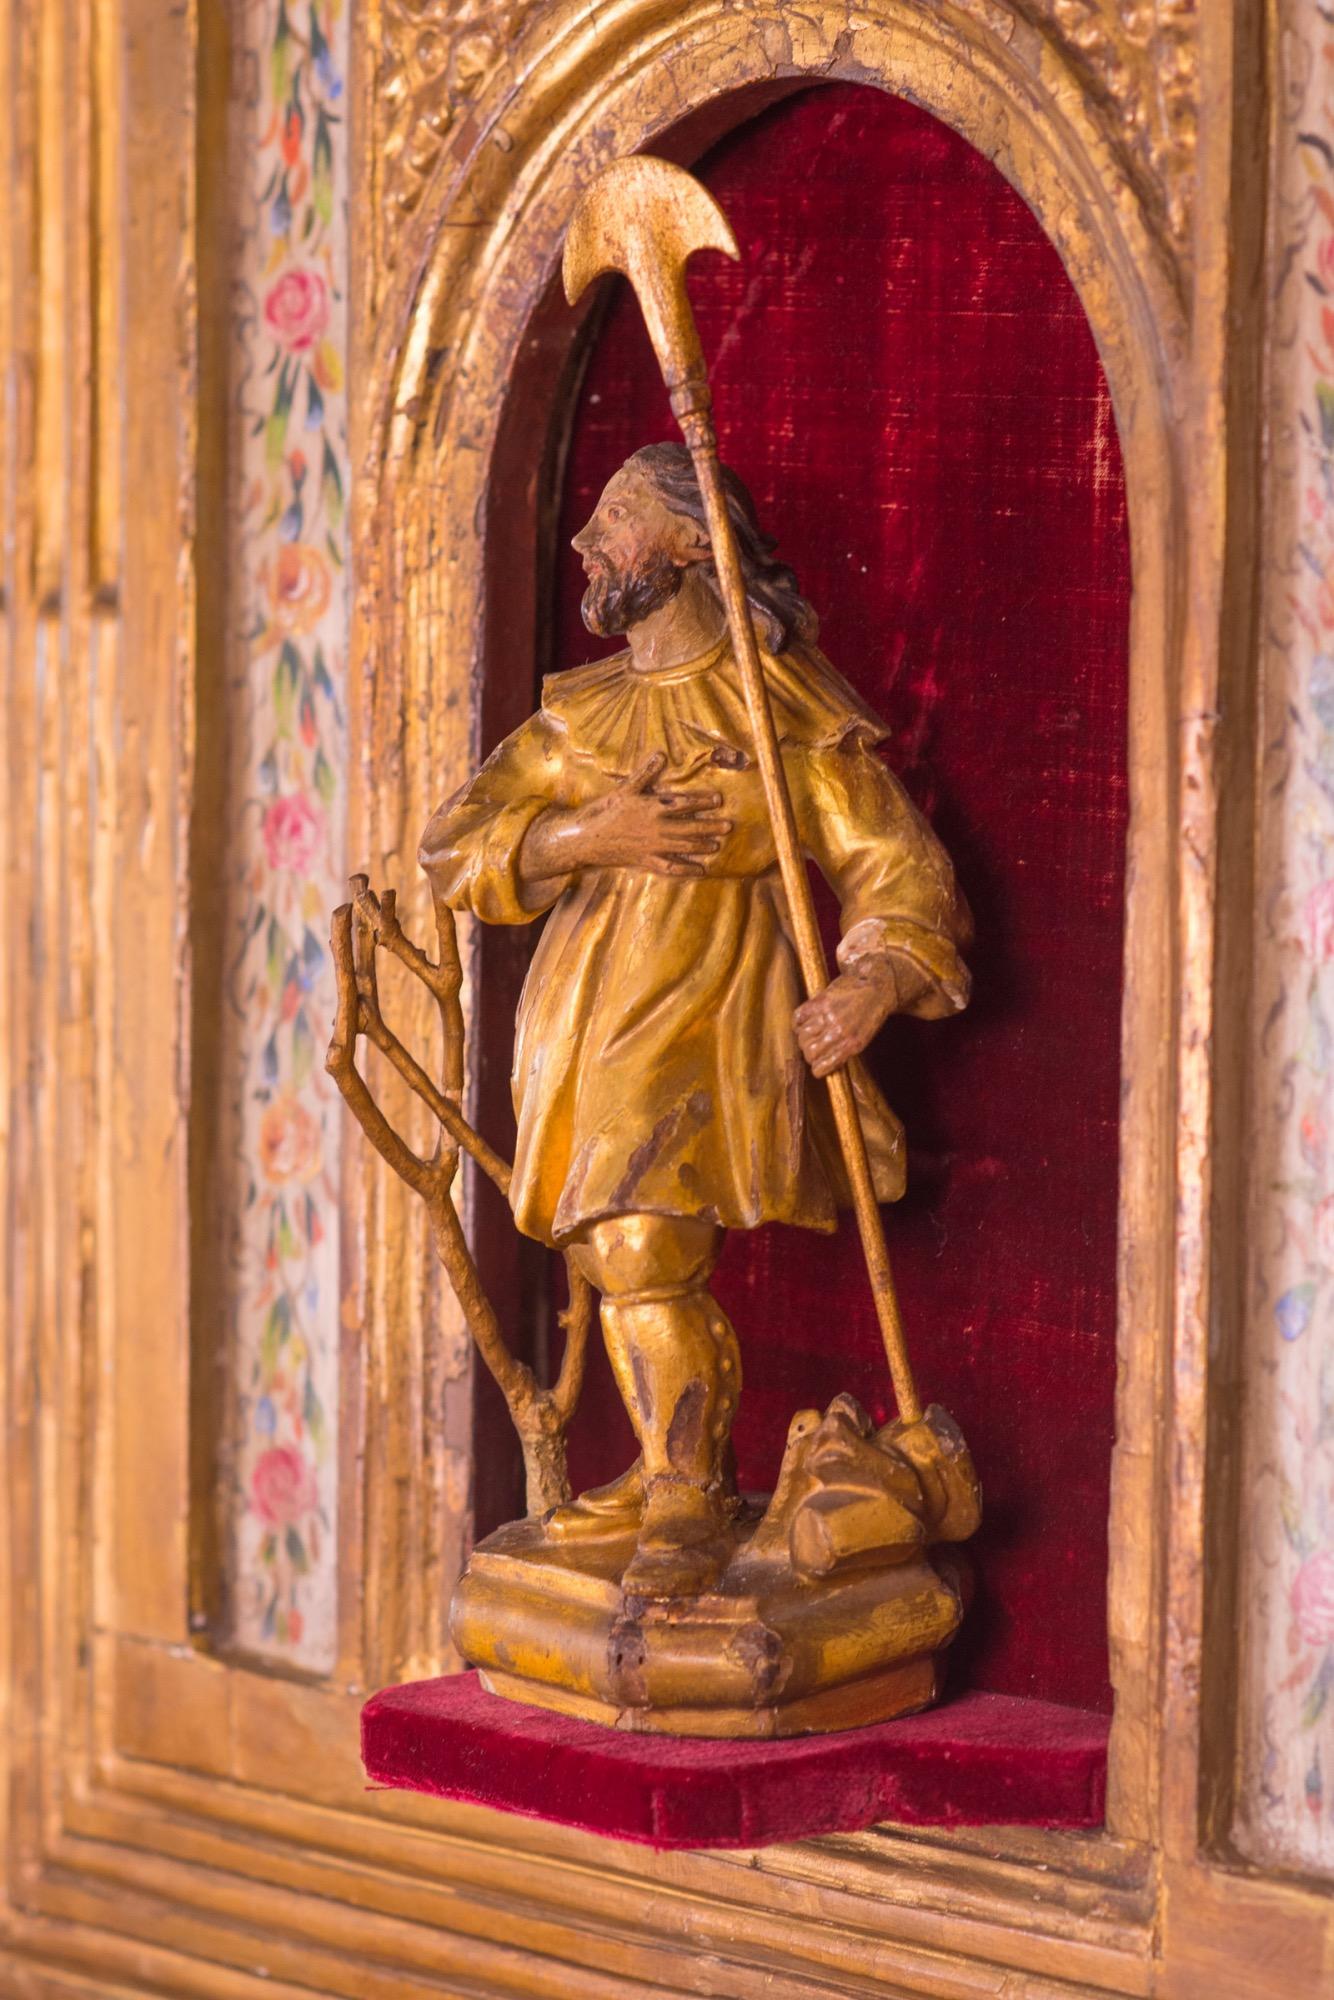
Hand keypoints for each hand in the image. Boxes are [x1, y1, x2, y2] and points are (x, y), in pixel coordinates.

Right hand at [520, 753, 731, 881]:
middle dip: (710, 827)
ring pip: (683, 847)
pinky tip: (700, 870)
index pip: (683, 803)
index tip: (718, 800)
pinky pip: (671, 867)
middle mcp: (656, 829)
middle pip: (689, 828)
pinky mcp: (646, 861)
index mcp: (652, 808)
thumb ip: (645, 774)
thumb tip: (660, 755)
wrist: (586, 840)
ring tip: (717, 845)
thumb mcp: (625, 790)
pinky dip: (687, 869)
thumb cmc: (605, 812)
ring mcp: (652, 847)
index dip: (702, 801)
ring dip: (702, 846)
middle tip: (728, 826)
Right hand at [793, 965, 896, 1077]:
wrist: (878, 986)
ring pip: (802, 1035)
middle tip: (812, 1048)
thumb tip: (823, 1062)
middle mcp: (838, 1032)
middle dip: (808, 1053)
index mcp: (851, 1045)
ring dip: (803, 1037)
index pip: (820, 1066)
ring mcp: (828, 1015)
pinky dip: (797, 1022)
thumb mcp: (863, 1039)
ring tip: (809, 1033)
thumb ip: (844, 1051)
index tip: (816, 1064)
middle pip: (809, 1051)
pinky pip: (798, 1017)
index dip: (816, 1068)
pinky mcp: (820, 1001)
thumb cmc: (872, 1014)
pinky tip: (803, 1023)